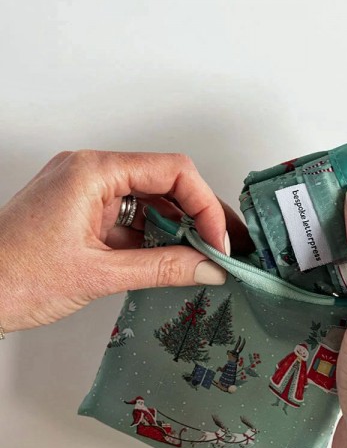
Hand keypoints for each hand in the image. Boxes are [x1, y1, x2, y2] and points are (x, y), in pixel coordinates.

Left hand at [0, 150, 251, 332]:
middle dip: (199, 215)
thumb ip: (162, 269)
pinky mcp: (84, 215)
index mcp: (92, 172)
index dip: (204, 205)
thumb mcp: (98, 274)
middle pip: (166, 182)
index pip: (173, 170)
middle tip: (224, 246)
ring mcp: (86, 194)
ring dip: (179, 229)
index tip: (218, 240)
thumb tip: (208, 267)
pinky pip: (133, 219)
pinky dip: (155, 240)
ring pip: (151, 202)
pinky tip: (174, 260)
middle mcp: (91, 174)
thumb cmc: (10, 277)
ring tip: (205, 257)